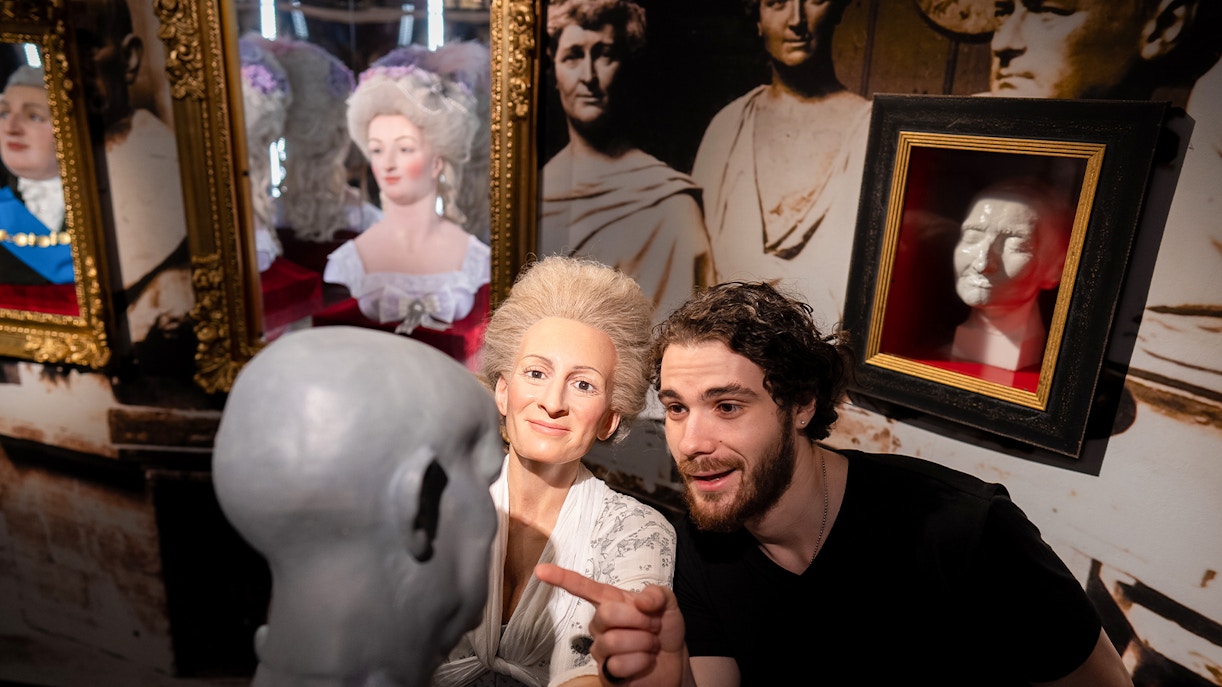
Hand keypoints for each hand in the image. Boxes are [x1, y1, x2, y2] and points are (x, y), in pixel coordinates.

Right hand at [535, 563, 688, 686]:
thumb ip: (656, 594)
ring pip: (614, 641)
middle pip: (607, 613)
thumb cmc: (663, 629)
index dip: (561, 578)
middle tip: (653, 626)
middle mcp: (600, 624)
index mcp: (610, 601)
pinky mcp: (606, 672)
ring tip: (650, 645)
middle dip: (639, 619)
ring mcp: (601, 649)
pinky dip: (641, 662)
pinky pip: (619, 665)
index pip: (583, 587)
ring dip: (643, 643)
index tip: (540, 570)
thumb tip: (641, 600)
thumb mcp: (667, 604)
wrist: (673, 661)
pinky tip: (644, 662)